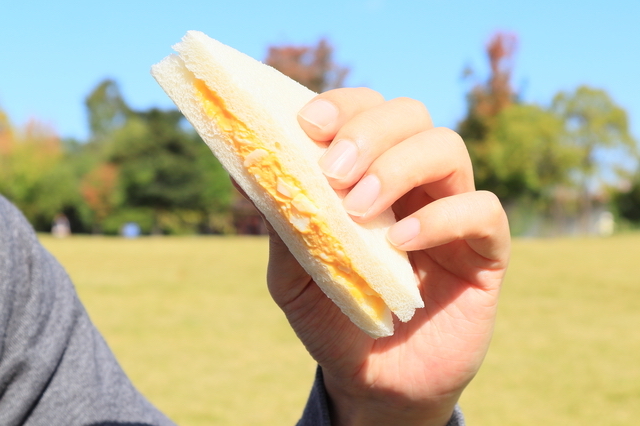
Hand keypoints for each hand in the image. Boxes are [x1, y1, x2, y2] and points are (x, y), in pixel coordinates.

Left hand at [265, 88, 509, 425]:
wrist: (373, 380)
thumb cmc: (333, 319)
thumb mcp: (295, 272)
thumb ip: (282, 221)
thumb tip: (244, 168)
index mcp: (371, 174)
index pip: (366, 110)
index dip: (342, 106)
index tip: (309, 127)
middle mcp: (415, 182)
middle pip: (410, 114)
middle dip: (370, 132)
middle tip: (336, 172)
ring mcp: (453, 210)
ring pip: (448, 148)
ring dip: (399, 167)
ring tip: (361, 208)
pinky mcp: (485, 249)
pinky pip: (483, 209)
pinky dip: (443, 215)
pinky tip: (402, 242)